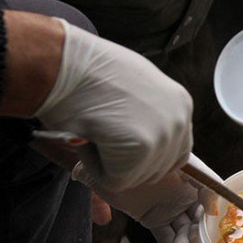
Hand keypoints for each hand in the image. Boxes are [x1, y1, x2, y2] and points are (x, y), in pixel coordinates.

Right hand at [34, 18, 192, 191]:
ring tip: (93, 129)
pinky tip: (86, 138)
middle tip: (100, 129)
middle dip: (127, 160)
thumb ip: (151, 113)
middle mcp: (179, 120)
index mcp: (181, 105)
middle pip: (158, 169)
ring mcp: (163, 136)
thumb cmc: (86, 70)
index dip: (145, 156)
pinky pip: (116, 180)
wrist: (61, 63)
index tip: (119, 141)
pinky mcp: (141, 150)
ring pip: (136, 176)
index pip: (176, 151)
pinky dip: (94, 166)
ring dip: (109, 162)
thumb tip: (144, 136)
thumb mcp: (133, 85)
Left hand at [87, 155, 221, 242]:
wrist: (97, 159)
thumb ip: (196, 178)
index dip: (212, 202)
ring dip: (184, 241)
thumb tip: (213, 207)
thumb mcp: (162, 161)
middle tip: (188, 239)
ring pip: (183, 227)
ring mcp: (168, 205)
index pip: (210, 186)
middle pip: (198, 213)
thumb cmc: (129, 153)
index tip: (209, 215)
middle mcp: (182, 189)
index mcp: (188, 170)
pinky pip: (165, 235)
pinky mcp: (153, 218)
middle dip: (197, 229)